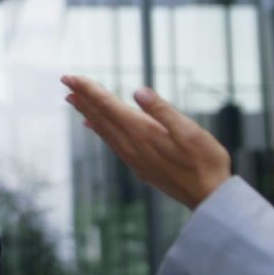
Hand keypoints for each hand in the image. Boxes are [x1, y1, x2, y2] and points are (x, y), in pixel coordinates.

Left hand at [61, 75, 230, 208]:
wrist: (208, 197)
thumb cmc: (205, 162)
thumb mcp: (189, 131)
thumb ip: (162, 110)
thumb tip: (138, 91)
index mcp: (141, 132)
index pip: (107, 105)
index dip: (88, 89)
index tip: (70, 77)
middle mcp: (131, 144)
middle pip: (100, 116)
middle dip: (82, 96)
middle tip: (65, 81)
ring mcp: (132, 156)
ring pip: (102, 129)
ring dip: (87, 111)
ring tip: (73, 99)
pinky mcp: (138, 164)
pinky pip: (110, 141)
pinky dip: (98, 129)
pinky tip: (93, 125)